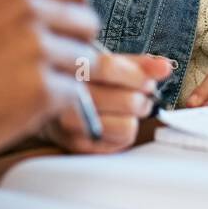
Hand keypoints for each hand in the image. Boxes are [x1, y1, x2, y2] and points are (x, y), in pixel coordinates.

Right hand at [0, 0, 100, 166]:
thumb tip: (56, 1)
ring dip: (62, 77)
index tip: (62, 31)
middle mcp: (27, 10)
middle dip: (72, 45)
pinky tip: (20, 106)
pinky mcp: (42, 89)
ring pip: (83, 61)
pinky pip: (73, 94)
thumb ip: (12, 2)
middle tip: (45, 66)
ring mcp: (36, 49)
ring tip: (24, 88)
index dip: (72, 13)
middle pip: (87, 23)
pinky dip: (53, 105)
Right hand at [42, 52, 172, 152]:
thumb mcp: (102, 63)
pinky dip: (121, 134)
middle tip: (138, 96)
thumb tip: (164, 67)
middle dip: (141, 97)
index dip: (139, 75)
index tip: (144, 80)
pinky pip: (119, 143)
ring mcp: (70, 124)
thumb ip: (135, 64)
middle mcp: (66, 96)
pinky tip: (111, 123)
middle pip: (128, 101)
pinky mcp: (76, 145)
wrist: (42, 104)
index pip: (113, 69)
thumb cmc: (78, 81)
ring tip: (124, 111)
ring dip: (132, 118)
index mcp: (70, 68)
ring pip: (128, 126)